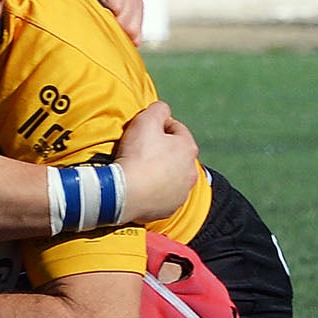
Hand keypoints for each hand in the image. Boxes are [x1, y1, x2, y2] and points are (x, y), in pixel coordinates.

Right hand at [113, 101, 201, 223]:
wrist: (126, 193)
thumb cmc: (137, 155)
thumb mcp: (146, 120)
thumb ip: (158, 109)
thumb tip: (163, 108)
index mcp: (188, 148)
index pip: (176, 129)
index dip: (158, 126)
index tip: (142, 130)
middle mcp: (191, 171)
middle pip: (175, 154)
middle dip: (161, 151)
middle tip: (139, 150)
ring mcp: (182, 192)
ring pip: (171, 176)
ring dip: (159, 172)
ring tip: (139, 171)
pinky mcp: (170, 208)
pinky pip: (163, 195)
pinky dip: (154, 191)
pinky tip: (140, 187)